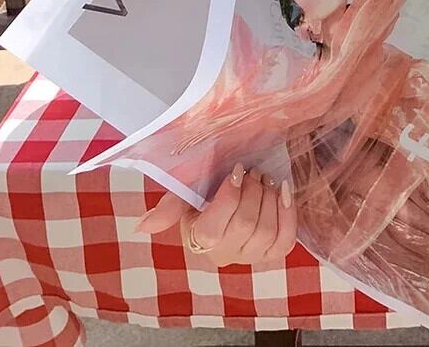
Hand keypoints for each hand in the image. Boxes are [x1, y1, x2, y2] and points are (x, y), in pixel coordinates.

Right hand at [133, 163, 296, 265]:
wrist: (228, 199)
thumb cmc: (204, 193)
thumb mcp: (184, 194)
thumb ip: (168, 207)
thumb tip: (140, 226)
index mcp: (199, 239)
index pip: (213, 230)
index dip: (230, 197)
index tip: (237, 171)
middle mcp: (224, 255)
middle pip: (246, 227)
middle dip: (253, 192)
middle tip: (253, 171)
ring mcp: (249, 256)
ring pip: (266, 233)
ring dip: (270, 199)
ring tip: (265, 179)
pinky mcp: (271, 253)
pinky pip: (285, 240)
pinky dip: (288, 214)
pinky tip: (284, 191)